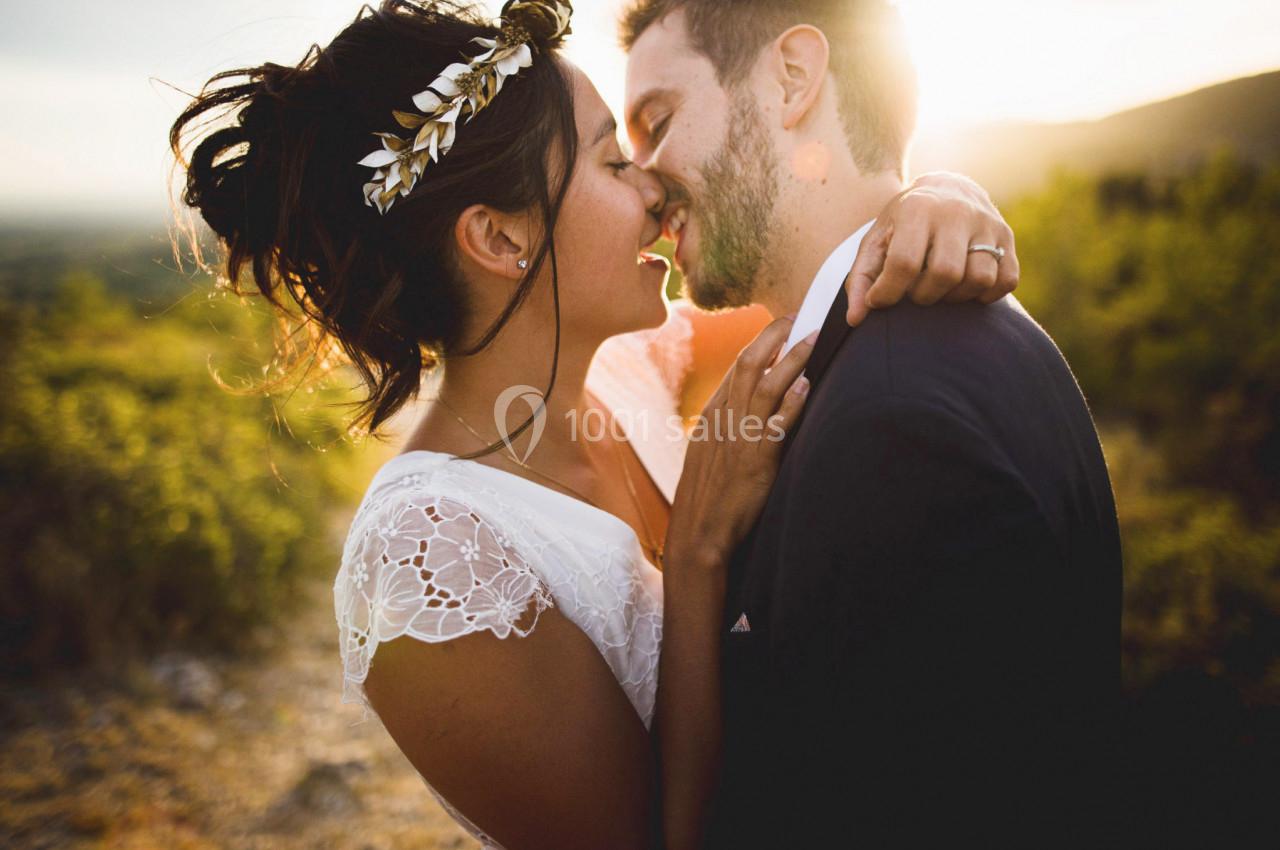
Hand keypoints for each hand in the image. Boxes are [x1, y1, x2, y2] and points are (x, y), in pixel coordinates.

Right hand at [666, 316, 813, 567]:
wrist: (700, 531)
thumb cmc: (708, 495)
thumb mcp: (710, 451)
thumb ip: (728, 425)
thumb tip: (749, 405)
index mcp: (713, 414)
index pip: (736, 366)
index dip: (761, 342)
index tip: (781, 326)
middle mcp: (724, 418)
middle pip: (748, 363)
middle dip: (774, 336)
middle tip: (797, 318)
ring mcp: (739, 437)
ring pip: (765, 385)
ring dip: (791, 359)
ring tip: (812, 339)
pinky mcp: (756, 459)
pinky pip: (776, 424)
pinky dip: (792, 403)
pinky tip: (807, 386)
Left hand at [844, 171, 1019, 326]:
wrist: (947, 187)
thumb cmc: (903, 224)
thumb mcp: (876, 242)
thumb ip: (861, 279)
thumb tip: (855, 320)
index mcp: (918, 208)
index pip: (904, 262)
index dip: (889, 292)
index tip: (881, 300)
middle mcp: (956, 211)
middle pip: (945, 273)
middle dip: (925, 296)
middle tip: (915, 293)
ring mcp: (987, 223)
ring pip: (979, 279)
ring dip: (955, 297)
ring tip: (940, 290)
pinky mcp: (1008, 237)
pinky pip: (1006, 280)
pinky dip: (986, 295)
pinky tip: (966, 289)